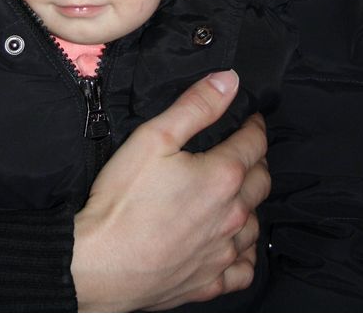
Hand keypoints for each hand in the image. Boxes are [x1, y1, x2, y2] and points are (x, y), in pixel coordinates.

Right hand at [71, 70, 269, 311]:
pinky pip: (244, 268)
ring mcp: (223, 252)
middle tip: (243, 149)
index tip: (250, 118)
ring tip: (236, 192)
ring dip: (250, 204)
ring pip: (256, 223)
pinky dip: (245, 252)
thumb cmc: (123, 200)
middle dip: (257, 160)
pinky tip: (234, 242)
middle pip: (262, 181)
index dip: (254, 125)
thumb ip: (196, 105)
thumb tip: (230, 81)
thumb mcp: (154, 136)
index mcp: (222, 176)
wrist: (100, 264)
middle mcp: (233, 215)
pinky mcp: (210, 282)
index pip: (254, 143)